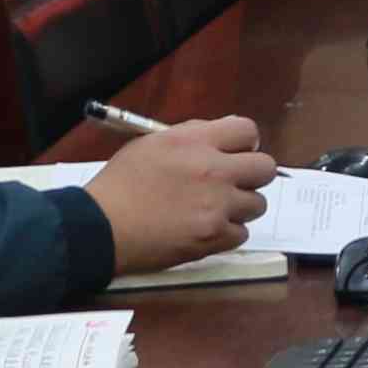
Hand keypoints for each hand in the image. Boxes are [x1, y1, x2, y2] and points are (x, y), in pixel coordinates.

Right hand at [91, 116, 276, 272]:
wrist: (101, 227)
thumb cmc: (120, 184)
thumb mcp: (151, 143)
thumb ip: (191, 136)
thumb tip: (224, 135)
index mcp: (195, 141)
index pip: (248, 131)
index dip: (245, 143)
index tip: (235, 154)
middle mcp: (213, 170)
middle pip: (265, 168)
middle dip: (252, 175)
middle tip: (232, 184)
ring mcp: (217, 206)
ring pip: (257, 204)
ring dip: (240, 207)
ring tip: (213, 210)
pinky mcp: (214, 237)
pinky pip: (241, 233)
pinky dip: (226, 233)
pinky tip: (204, 230)